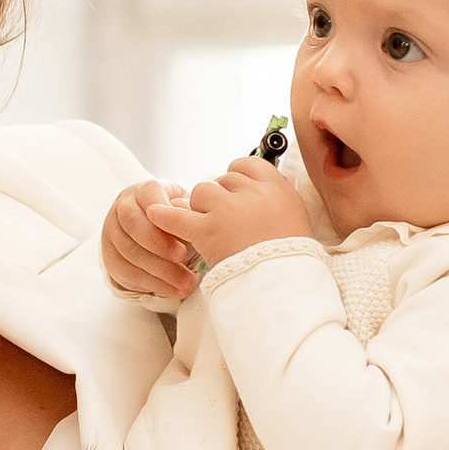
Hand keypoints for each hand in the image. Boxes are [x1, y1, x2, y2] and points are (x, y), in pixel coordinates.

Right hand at [102, 181, 200, 302]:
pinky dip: (152, 284)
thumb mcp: (184, 208)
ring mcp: (112, 233)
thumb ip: (187, 211)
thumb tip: (188, 213)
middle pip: (133, 224)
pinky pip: (127, 272)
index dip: (164, 215)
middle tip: (183, 257)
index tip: (185, 230)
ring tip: (186, 282)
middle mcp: (122, 208)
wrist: (154, 232)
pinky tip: (174, 290)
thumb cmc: (174, 217)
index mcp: (143, 191)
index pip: (148, 197)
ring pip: (129, 251)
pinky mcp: (110, 257)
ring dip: (160, 270)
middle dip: (158, 243)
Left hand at [152, 162, 310, 274]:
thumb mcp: (294, 219)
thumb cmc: (291, 258)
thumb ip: (272, 199)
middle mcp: (253, 193)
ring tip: (207, 228)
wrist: (283, 284)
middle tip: (223, 220)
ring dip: (200, 207)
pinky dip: (164, 215)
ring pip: (203, 192)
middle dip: (220, 197)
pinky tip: (154, 214)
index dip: (237, 178)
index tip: (235, 193)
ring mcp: (229, 209)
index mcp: (277, 189)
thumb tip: (246, 187)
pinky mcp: (208, 229)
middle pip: (224, 180)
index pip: (248, 165)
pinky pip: (178, 216)